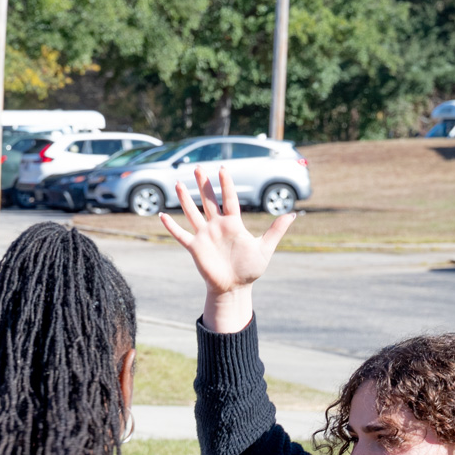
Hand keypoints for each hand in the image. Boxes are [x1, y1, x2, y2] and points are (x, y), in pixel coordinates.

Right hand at [158, 164, 292, 331]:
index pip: (229, 199)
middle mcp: (217, 226)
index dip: (226, 184)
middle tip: (198, 168)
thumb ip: (276, 230)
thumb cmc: (250, 269)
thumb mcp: (265, 248)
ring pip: (192, 213)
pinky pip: (180, 235)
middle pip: (208, 201)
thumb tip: (293, 214)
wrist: (234, 287)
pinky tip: (161, 215)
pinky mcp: (195, 248)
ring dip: (185, 199)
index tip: (222, 169)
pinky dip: (171, 226)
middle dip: (203, 184)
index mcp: (233, 224)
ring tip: (178, 184)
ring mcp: (205, 236)